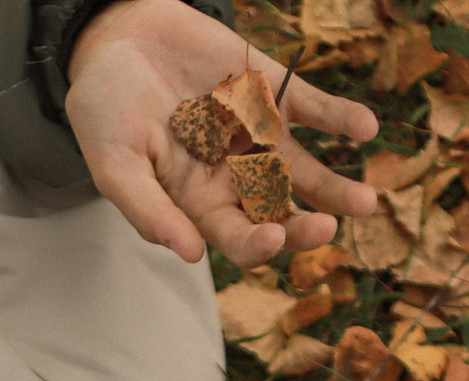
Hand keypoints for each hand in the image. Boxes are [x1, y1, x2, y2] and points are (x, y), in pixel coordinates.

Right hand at [68, 0, 379, 265]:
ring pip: (307, 172)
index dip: (258, 245)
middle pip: (280, 214)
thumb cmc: (104, 108)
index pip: (238, 238)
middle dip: (305, 226)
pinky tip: (364, 127)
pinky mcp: (272, 91)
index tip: (272, 238)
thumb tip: (190, 254)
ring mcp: (258, 134)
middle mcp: (235, 176)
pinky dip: (340, 118)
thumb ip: (148, 208)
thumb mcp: (113, 161)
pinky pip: (314, 109)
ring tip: (365, 201)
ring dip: (337, 188)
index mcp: (199, 204)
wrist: (114, 37)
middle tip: (325, 228)